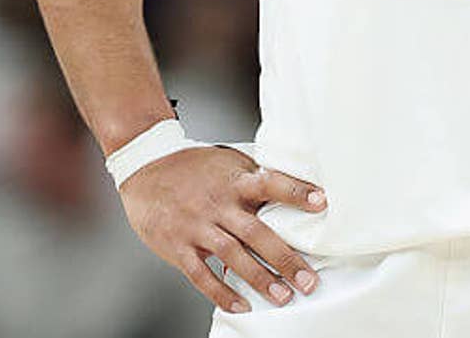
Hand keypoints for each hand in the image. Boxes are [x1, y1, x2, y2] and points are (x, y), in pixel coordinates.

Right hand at [118, 144, 326, 313]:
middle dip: (285, 259)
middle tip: (308, 281)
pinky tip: (240, 306)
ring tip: (282, 297)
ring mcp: (197, 226)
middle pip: (256, 232)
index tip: (322, 203)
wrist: (146, 166)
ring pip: (232, 256)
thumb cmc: (194, 166)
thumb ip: (255, 180)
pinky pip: (201, 275)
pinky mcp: (178, 246)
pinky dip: (221, 293)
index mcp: (234, 180)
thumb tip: (295, 192)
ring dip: (260, 279)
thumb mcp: (228, 163)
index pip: (270, 183)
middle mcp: (218, 203)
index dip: (296, 192)